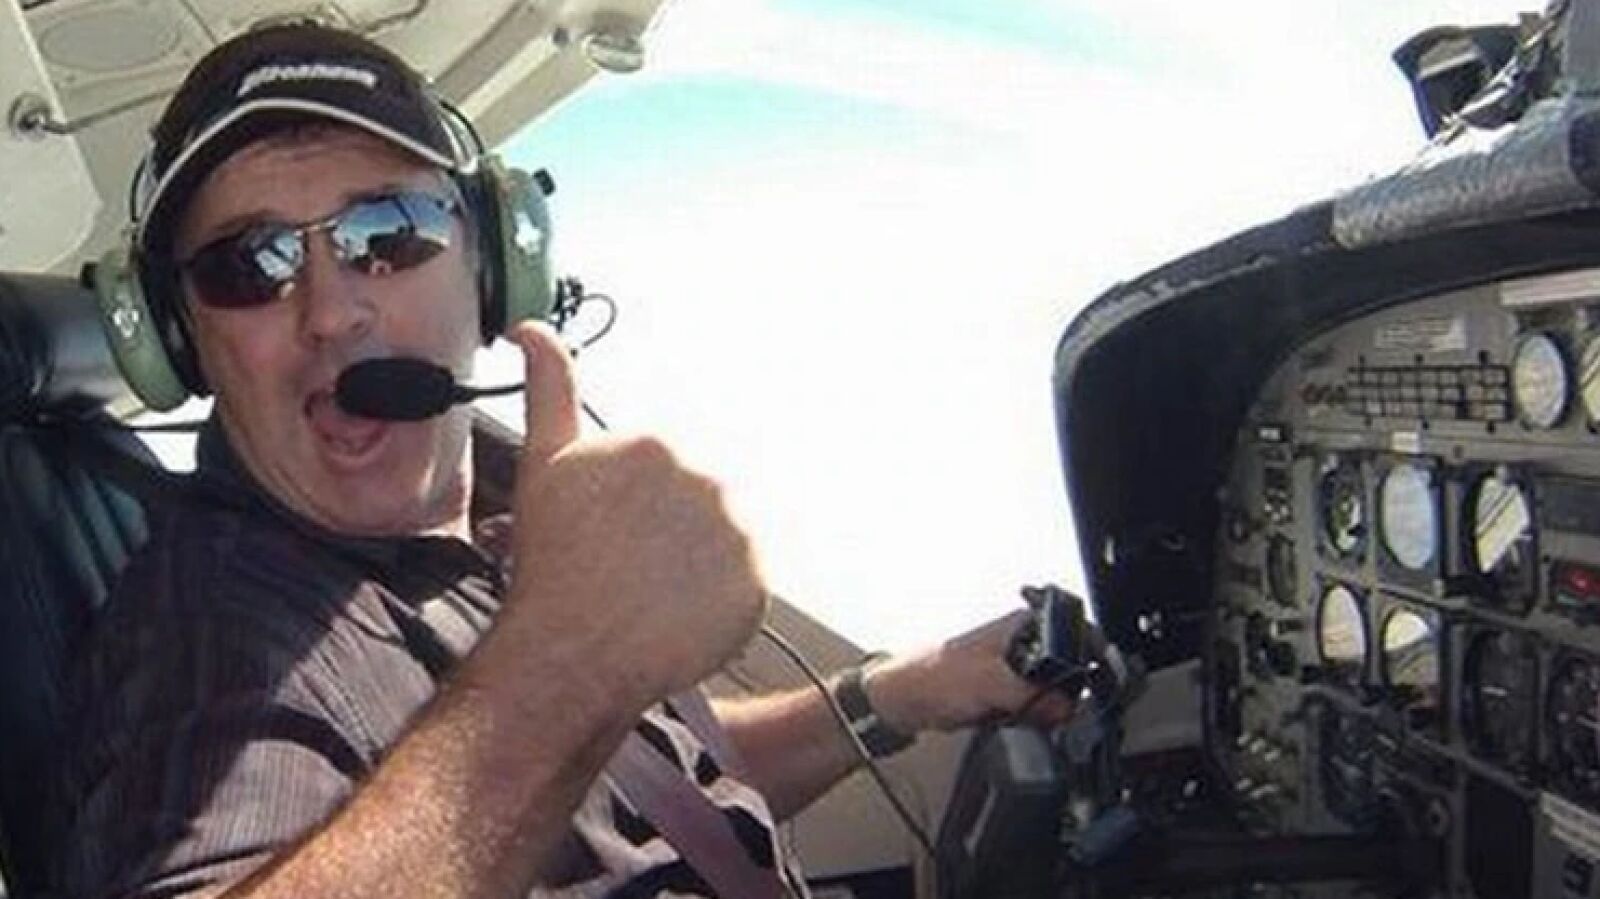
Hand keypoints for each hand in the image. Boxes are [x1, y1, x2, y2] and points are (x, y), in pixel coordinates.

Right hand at [503, 322, 768, 701]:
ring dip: (698, 566)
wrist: (567, 649)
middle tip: (632, 570)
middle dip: (672, 534)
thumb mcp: (544, 463)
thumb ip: (548, 386)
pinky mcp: (757, 585)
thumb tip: (533, 331)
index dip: (641, 509)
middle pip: (702, 506)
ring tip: (652, 595)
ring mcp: (737, 532)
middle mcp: (708, 477)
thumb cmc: (550, 564)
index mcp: (659, 442)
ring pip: (725, 545)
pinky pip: (746, 589)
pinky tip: (677, 615)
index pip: (670, 474)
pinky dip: (719, 604)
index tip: (617, 537)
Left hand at [864, 610, 1076, 734]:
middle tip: (1041, 708)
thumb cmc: (932, 677)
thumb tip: (1067, 708)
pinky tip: (1010, 721)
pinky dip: (1029, 719)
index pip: (1072, 634)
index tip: (1089, 687)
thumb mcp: (989, 684)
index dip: (1085, 660)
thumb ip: (1032, 695)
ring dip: (1044, 710)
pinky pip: (1034, 709)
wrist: (903, 702)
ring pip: (1052, 693)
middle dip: (1063, 694)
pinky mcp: (1007, 692)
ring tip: (1014, 713)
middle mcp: (1022, 642)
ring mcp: (1015, 668)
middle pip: (1067, 669)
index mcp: (1021, 625)